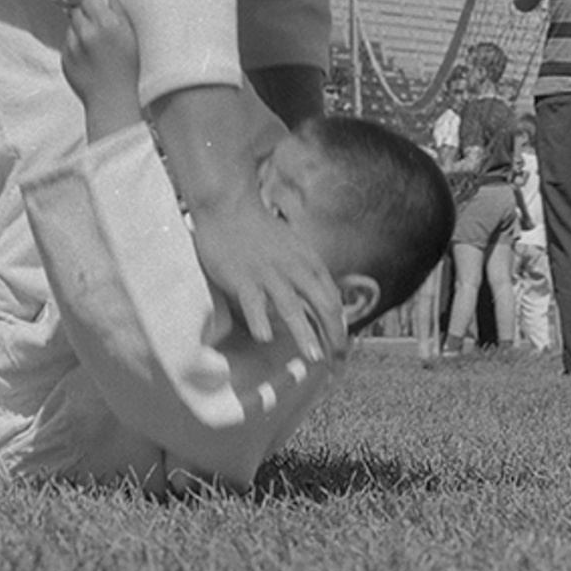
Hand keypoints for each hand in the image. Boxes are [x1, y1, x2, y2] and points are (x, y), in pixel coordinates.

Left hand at [60, 0, 143, 140]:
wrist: (117, 104)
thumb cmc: (133, 72)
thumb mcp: (135, 38)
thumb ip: (121, 12)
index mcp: (107, 24)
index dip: (95, 4)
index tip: (102, 11)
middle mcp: (87, 34)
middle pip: (77, 12)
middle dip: (87, 17)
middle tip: (100, 30)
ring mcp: (73, 49)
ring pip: (71, 29)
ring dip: (80, 33)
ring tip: (96, 49)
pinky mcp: (65, 62)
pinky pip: (67, 46)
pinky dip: (75, 49)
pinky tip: (90, 61)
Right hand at [185, 183, 346, 365]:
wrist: (229, 206)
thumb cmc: (260, 232)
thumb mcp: (294, 250)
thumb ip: (308, 276)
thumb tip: (324, 308)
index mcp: (309, 262)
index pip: (333, 301)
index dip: (341, 329)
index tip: (340, 353)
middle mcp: (294, 268)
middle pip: (322, 305)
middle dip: (333, 337)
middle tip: (336, 364)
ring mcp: (268, 273)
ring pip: (291, 306)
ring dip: (304, 333)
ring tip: (313, 357)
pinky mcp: (242, 277)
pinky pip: (253, 302)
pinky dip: (260, 320)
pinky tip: (265, 338)